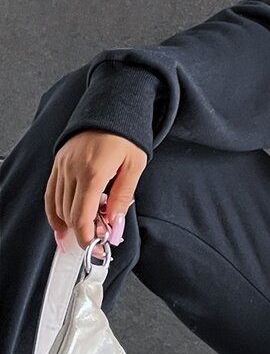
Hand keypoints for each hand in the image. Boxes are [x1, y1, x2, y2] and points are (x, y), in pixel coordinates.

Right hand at [45, 131, 146, 256]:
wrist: (113, 105)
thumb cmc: (127, 134)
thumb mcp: (135, 165)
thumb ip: (123, 197)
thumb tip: (114, 224)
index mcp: (93, 171)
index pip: (82, 215)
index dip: (86, 236)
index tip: (95, 248)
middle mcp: (73, 169)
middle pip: (69, 213)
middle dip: (82, 232)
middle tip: (97, 240)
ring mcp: (62, 165)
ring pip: (57, 205)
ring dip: (68, 223)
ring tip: (85, 232)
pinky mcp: (58, 162)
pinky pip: (50, 192)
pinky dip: (54, 210)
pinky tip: (61, 223)